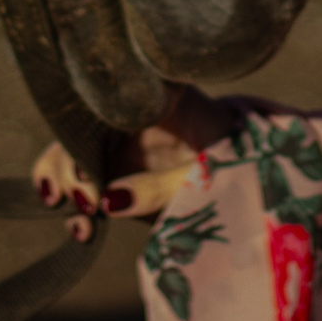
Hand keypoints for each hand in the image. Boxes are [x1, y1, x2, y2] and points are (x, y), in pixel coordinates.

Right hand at [30, 84, 232, 242]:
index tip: (84, 173)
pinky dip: (75, 195)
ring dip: (66, 182)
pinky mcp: (117, 160)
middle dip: (69, 162)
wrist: (255, 172)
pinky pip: (83, 170)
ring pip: (73, 146)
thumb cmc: (238, 163)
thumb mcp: (205, 176)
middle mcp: (132, 108)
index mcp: (159, 93)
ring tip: (81, 223)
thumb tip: (109, 202)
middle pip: (80, 122)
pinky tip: (81, 227)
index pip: (105, 97)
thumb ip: (159, 188)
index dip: (84, 131)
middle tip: (84, 201)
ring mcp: (122, 134)